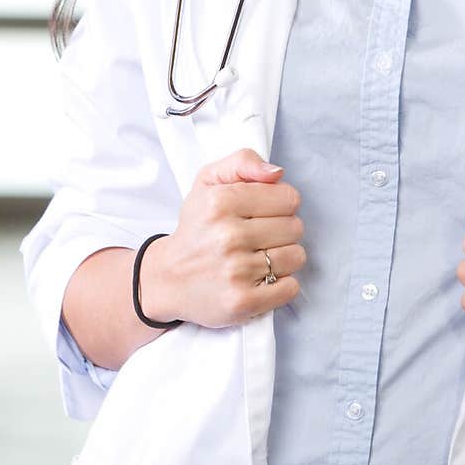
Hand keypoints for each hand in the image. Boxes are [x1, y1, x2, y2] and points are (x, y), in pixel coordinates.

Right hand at [139, 148, 305, 327]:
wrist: (168, 278)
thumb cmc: (197, 226)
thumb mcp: (209, 181)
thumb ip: (243, 162)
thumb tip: (277, 173)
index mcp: (221, 202)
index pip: (289, 198)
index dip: (281, 204)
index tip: (263, 212)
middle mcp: (228, 236)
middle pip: (295, 227)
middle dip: (282, 230)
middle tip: (259, 237)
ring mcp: (235, 271)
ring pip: (297, 257)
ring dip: (284, 258)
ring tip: (260, 257)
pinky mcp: (242, 302)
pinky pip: (290, 288)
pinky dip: (282, 284)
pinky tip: (260, 278)